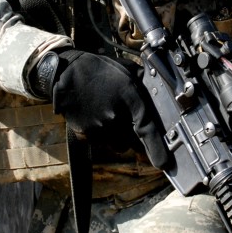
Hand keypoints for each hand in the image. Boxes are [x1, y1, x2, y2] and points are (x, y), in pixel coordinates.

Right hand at [28, 49, 168, 167]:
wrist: (67, 72)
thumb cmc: (99, 69)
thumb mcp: (127, 71)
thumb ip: (144, 84)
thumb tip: (159, 92)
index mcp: (129, 99)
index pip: (147, 129)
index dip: (157, 148)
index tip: (164, 163)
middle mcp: (115, 116)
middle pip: (133, 142)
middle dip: (136, 139)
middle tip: (130, 125)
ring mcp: (99, 127)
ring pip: (118, 145)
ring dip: (118, 138)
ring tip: (110, 116)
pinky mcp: (86, 133)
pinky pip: (101, 142)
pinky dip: (103, 135)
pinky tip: (97, 117)